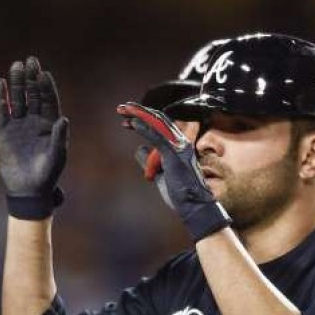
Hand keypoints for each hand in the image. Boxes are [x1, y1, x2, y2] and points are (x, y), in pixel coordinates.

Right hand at [0, 57, 68, 198]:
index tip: (43, 73)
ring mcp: (20, 124)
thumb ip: (59, 138)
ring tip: (15, 66)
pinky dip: (0, 97)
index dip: (47, 87)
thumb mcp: (56, 157)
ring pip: (18, 99)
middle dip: (32, 79)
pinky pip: (2, 110)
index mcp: (51, 125)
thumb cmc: (47, 175)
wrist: (28, 190)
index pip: (49, 101)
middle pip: (34, 95)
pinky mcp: (5, 130)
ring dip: (16, 83)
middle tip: (30, 60)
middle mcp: (36, 121)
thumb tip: (64, 119)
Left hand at [116, 102, 230, 240]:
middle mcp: (181, 142)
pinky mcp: (174, 154)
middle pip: (158, 119)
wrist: (193, 207)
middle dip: (138, 111)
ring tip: (123, 109)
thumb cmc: (179, 193)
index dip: (143, 119)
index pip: (160, 126)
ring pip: (157, 123)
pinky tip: (133, 123)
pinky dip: (144, 128)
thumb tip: (138, 148)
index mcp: (178, 146)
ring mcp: (179, 147)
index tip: (126, 120)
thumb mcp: (158, 174)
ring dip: (139, 115)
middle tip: (121, 108)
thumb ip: (148, 160)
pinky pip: (157, 136)